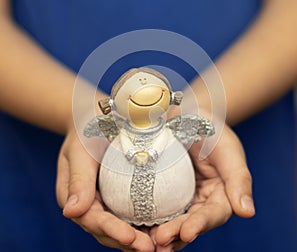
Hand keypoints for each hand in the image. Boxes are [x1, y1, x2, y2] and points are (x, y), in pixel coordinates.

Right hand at [56, 127, 154, 251]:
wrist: (94, 119)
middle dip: (128, 242)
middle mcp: (88, 203)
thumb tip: (71, 212)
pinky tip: (162, 224)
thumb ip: (77, 179)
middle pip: (106, 230)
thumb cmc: (85, 131)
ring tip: (160, 245)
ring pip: (120, 226)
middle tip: (151, 249)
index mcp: (74, 196)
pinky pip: (131, 211)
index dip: (112, 231)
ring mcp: (103, 200)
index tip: (133, 239)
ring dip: (138, 238)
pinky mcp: (117, 194)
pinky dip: (144, 221)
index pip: (92, 220)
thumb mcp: (79, 150)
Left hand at [150, 124, 254, 250]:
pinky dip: (149, 217)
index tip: (187, 232)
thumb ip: (239, 179)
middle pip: (191, 222)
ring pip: (172, 219)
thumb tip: (247, 212)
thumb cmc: (211, 130)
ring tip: (149, 241)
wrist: (187, 115)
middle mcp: (201, 199)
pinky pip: (157, 205)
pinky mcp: (164, 190)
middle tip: (160, 240)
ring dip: (162, 232)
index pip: (214, 214)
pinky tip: (137, 225)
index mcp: (221, 194)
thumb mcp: (228, 149)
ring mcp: (181, 196)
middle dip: (177, 233)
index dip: (201, 224)